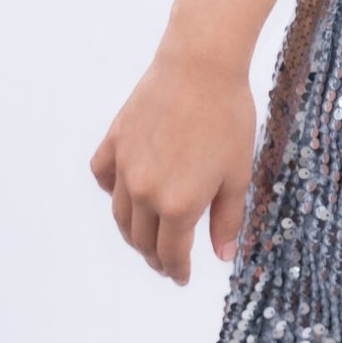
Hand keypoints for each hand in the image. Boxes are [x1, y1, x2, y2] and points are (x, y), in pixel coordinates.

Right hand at [89, 44, 257, 285]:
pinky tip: (126, 191)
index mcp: (178, 204)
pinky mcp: (114, 141)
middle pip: (142, 239)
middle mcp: (144, 192)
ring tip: (147, 235)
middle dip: (155, 256)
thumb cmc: (228, 116)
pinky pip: (103, 177)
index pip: (171, 253)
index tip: (182, 277)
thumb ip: (228, 219)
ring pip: (120, 215)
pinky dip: (111, 190)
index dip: (176, 270)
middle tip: (167, 260)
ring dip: (133, 232)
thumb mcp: (238, 173)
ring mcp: (125, 167)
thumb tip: (223, 256)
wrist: (201, 65)